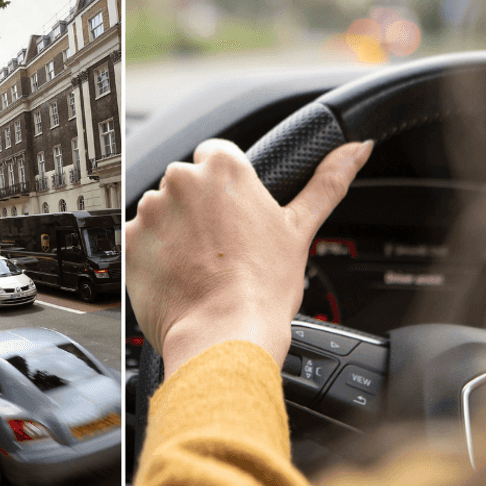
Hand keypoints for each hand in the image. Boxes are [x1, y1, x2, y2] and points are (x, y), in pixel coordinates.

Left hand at [127, 138, 373, 378]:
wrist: (224, 336)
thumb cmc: (263, 288)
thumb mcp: (301, 229)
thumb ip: (327, 182)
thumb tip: (357, 149)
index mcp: (225, 168)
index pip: (216, 155)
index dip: (226, 189)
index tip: (232, 216)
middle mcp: (182, 180)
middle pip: (187, 184)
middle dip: (198, 210)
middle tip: (220, 248)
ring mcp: (151, 210)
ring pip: (161, 212)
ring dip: (173, 232)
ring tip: (198, 266)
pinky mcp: (128, 241)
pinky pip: (138, 240)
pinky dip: (152, 256)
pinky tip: (177, 277)